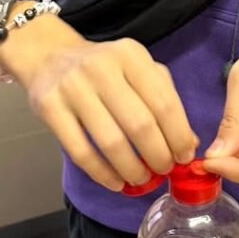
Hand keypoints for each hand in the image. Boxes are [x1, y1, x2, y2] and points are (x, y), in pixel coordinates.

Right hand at [0, 16, 196, 191]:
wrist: (50, 56)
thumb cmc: (104, 68)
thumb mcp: (138, 70)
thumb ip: (165, 99)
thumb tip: (189, 143)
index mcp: (131, 55)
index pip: (164, 103)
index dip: (179, 136)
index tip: (184, 157)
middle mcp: (102, 68)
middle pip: (140, 125)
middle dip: (158, 156)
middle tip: (164, 170)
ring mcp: (73, 88)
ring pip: (111, 142)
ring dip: (132, 169)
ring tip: (141, 180)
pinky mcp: (50, 108)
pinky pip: (81, 152)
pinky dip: (102, 174)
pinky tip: (115, 182)